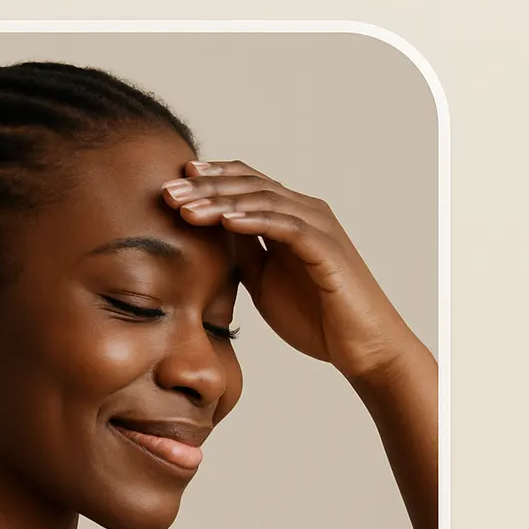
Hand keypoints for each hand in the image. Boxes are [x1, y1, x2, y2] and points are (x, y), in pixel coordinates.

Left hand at [162, 159, 421, 384]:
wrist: (361, 348)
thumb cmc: (316, 317)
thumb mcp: (264, 281)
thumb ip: (244, 253)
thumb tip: (211, 234)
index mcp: (289, 217)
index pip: (245, 184)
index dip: (210, 179)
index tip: (172, 182)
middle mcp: (306, 213)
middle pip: (249, 185)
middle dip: (205, 187)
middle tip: (167, 191)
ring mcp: (318, 228)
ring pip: (264, 200)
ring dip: (221, 202)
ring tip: (186, 208)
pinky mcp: (327, 249)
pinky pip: (286, 227)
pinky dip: (255, 221)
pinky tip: (226, 222)